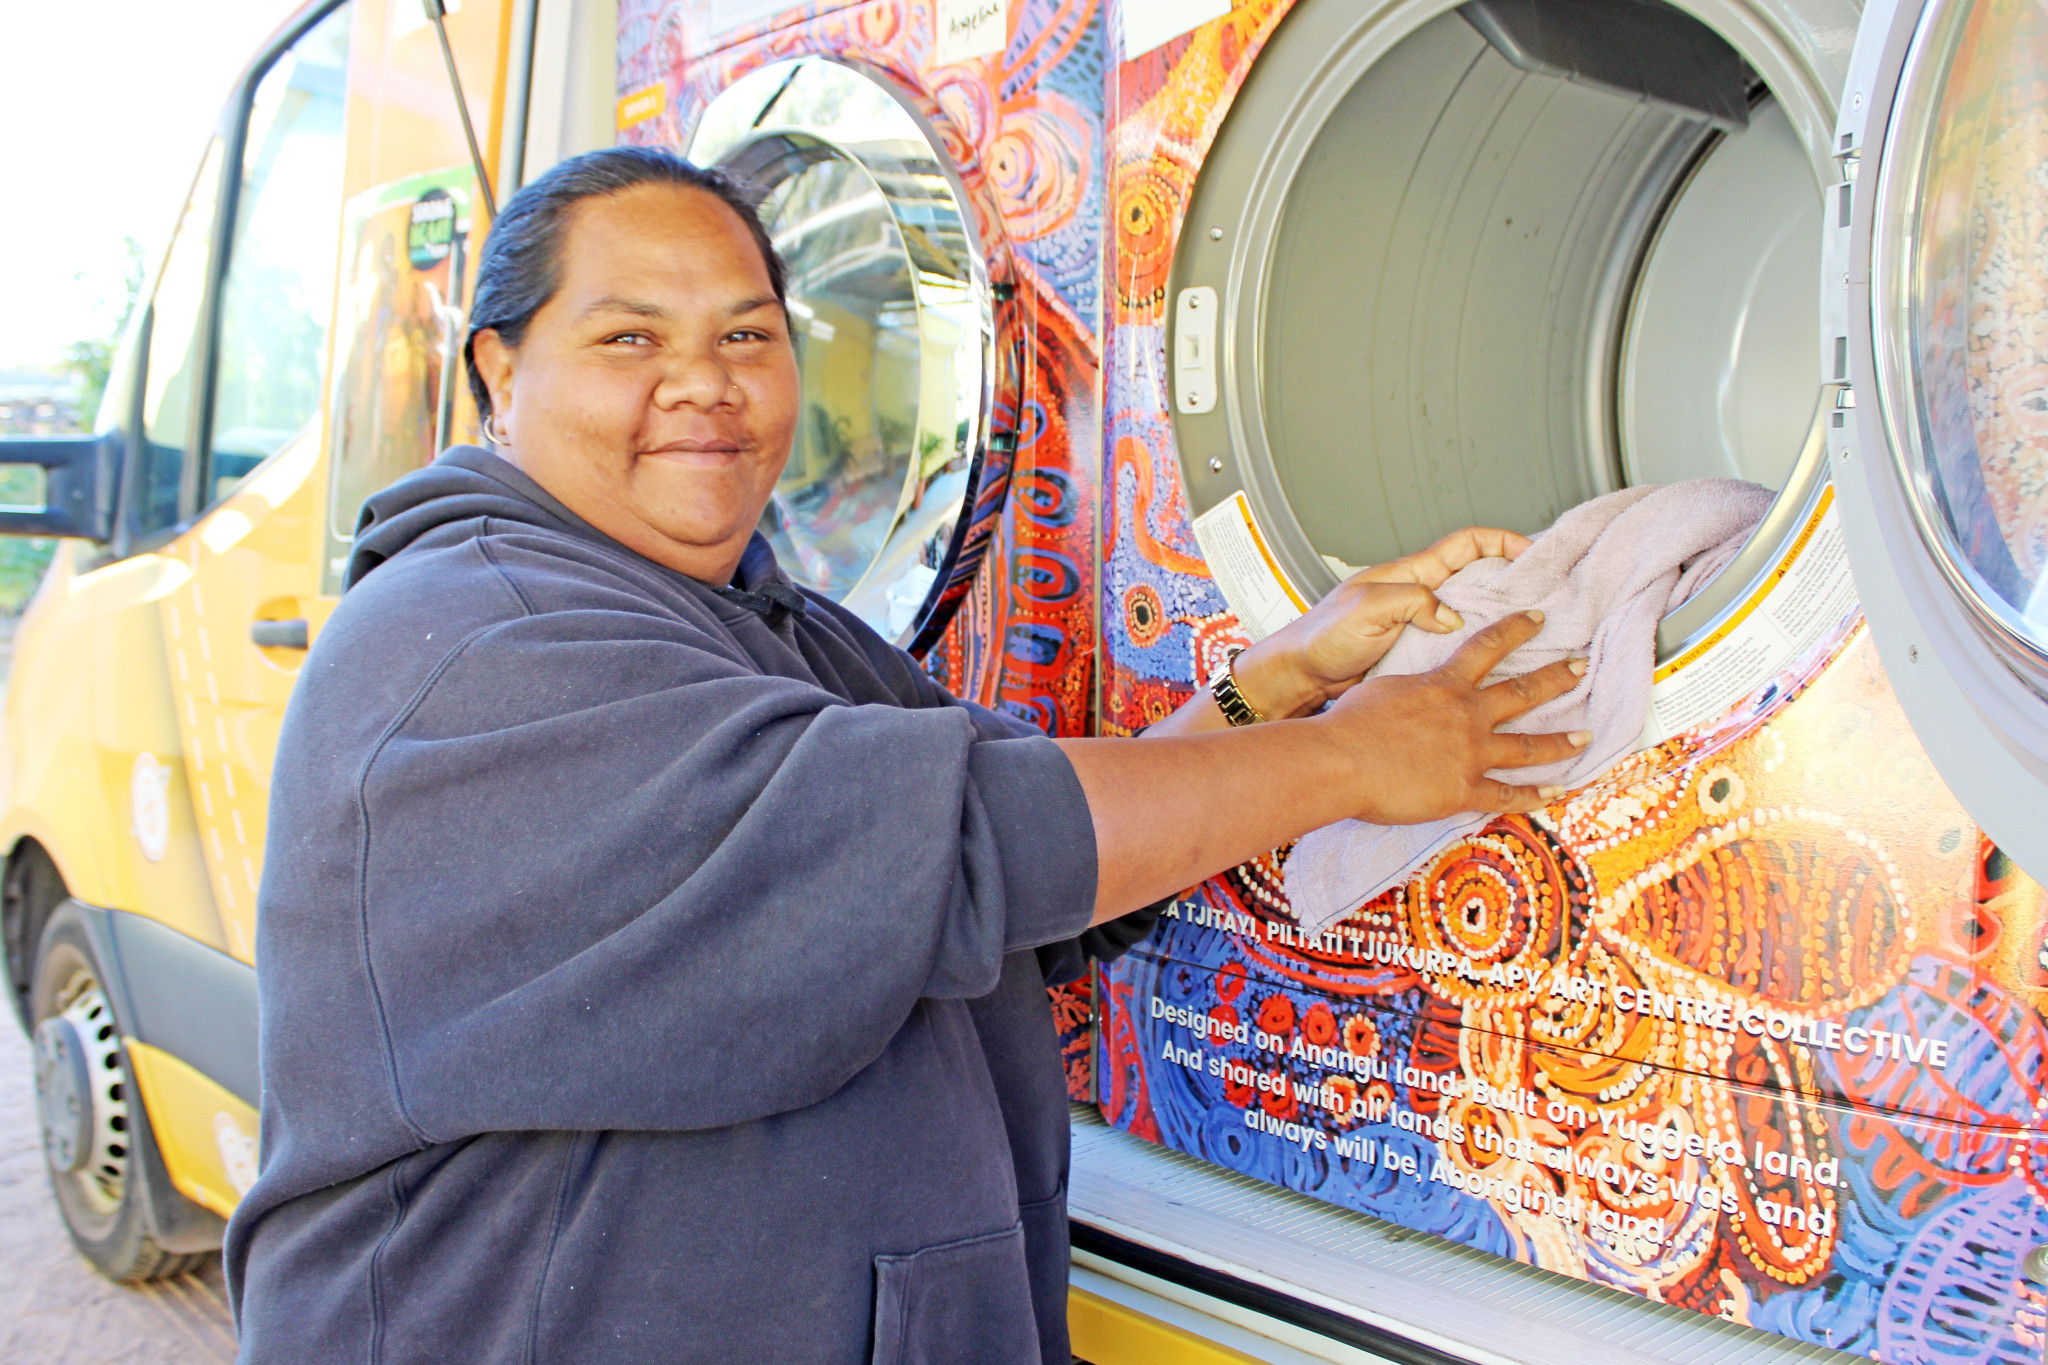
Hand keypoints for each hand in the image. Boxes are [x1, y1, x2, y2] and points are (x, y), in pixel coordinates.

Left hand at [1231, 527, 1530, 718]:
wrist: (1301, 675)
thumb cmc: (1322, 637)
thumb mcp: (1367, 609)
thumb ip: (1412, 602)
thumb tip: (1451, 615)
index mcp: (1409, 575)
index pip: (1466, 544)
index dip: (1501, 542)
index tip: (1531, 552)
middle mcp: (1419, 595)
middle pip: (1478, 575)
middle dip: (1512, 579)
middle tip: (1545, 593)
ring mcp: (1419, 623)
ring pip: (1472, 610)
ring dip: (1500, 617)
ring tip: (1532, 630)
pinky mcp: (1417, 652)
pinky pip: (1458, 643)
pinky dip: (1480, 647)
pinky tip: (1497, 664)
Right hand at [1318, 610, 1587, 824]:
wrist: (1341, 760)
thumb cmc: (1349, 724)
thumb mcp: (1381, 686)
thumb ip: (1410, 686)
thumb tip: (1416, 687)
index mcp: (1444, 685)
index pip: (1488, 647)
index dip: (1516, 629)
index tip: (1538, 619)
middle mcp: (1466, 715)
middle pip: (1522, 693)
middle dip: (1557, 679)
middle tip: (1582, 669)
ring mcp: (1470, 754)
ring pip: (1528, 746)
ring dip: (1560, 741)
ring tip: (1585, 736)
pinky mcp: (1463, 790)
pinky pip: (1508, 794)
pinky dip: (1535, 794)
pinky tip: (1557, 791)